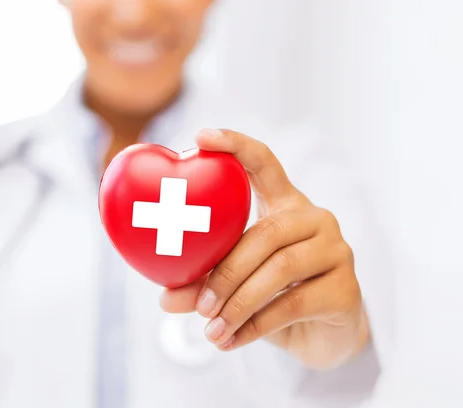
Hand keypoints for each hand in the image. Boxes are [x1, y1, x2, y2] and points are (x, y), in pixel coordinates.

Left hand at [160, 129, 369, 369]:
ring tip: (211, 330)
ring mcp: (337, 251)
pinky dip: (255, 326)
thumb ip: (203, 284)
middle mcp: (315, 219)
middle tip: (198, 305)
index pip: (264, 163)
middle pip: (266, 232)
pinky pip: (293, 303)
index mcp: (285, 204)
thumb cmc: (272, 298)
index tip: (199, 135)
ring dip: (238, 302)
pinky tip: (230, 341)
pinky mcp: (348, 289)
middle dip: (225, 271)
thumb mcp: (235, 286)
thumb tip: (165, 299)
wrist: (323, 338)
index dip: (235, 145)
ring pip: (280, 269)